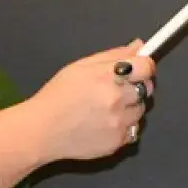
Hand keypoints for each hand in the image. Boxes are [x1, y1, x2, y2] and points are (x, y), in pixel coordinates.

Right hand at [25, 43, 155, 162]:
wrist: (41, 131)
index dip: (144, 66)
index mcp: (107, 76)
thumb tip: (139, 46)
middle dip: (137, 86)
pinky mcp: (116, 142)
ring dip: (129, 107)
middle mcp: (116, 99)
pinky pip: (132, 130)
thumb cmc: (57, 95)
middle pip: (147, 88)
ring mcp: (118, 122)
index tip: (139, 69)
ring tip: (105, 109)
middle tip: (117, 89)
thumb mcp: (80, 67)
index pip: (146, 67)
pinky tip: (103, 124)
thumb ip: (113, 55)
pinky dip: (122, 126)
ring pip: (140, 110)